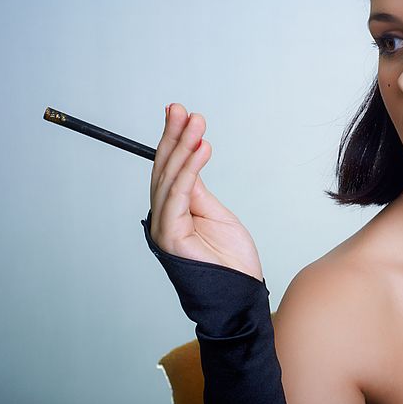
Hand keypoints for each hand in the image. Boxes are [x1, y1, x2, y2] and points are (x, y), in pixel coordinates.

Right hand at [148, 103, 263, 281]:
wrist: (239, 294)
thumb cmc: (229, 260)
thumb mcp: (215, 214)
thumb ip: (197, 189)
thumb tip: (188, 158)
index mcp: (173, 211)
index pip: (169, 169)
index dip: (173, 140)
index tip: (179, 113)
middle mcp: (163, 217)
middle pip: (164, 169)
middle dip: (173, 136)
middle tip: (181, 109)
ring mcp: (164, 228)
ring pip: (170, 178)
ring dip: (183, 147)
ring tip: (196, 123)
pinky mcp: (171, 237)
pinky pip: (179, 196)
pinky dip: (190, 170)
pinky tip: (201, 149)